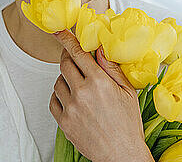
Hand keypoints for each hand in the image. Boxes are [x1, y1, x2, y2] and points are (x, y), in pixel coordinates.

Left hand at [50, 29, 153, 161]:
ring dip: (66, 79)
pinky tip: (73, 99)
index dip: (66, 39)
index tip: (58, 30)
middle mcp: (82, 93)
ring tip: (82, 87)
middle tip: (77, 61)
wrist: (121, 154)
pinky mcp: (63, 122)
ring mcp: (70, 108)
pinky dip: (60, 96)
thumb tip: (99, 48)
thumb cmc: (128, 124)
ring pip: (58, 82)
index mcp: (99, 82)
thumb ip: (111, 67)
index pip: (77, 52)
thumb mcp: (128, 91)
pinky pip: (53, 100)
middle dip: (69, 59)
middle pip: (65, 64)